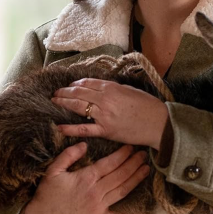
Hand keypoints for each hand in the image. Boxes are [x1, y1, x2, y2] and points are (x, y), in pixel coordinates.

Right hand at [20, 143, 149, 213]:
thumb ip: (69, 155)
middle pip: (120, 176)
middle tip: (144, 155)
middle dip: (133, 164)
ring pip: (122, 191)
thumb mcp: (53, 170)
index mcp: (86, 178)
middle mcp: (95, 192)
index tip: (131, 147)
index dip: (122, 155)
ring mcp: (98, 206)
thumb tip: (84, 144)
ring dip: (136, 180)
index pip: (109, 164)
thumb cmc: (47, 194)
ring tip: (146, 170)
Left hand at [52, 78, 169, 148]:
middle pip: (79, 93)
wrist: (158, 123)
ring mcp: (103, 115)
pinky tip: (59, 126)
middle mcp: (105, 99)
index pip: (87, 83)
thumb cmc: (148, 106)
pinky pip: (84, 129)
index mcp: (111, 88)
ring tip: (54, 101)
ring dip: (64, 102)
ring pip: (78, 106)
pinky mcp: (105, 131)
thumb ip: (113, 89)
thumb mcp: (130, 90)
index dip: (76, 83)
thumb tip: (101, 88)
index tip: (70, 85)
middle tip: (56, 93)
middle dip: (65, 92)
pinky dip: (70, 128)